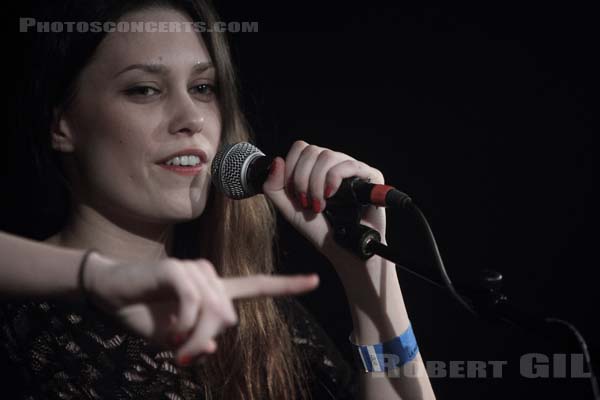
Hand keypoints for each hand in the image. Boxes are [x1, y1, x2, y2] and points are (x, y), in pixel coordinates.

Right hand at [83, 252, 318, 364]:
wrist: (110, 293)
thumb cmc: (145, 315)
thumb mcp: (173, 340)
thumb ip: (196, 343)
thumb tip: (211, 346)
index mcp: (215, 290)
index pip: (257, 286)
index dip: (287, 286)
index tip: (314, 280)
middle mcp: (210, 276)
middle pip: (229, 317)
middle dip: (205, 341)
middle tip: (182, 354)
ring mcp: (195, 270)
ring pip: (214, 314)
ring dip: (191, 337)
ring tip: (171, 339)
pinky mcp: (179, 270)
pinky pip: (194, 306)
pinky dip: (181, 325)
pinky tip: (166, 326)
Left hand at [262, 140, 386, 265]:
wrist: (342, 248)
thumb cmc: (318, 229)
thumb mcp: (288, 209)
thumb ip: (274, 187)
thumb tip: (277, 160)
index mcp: (316, 167)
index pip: (300, 148)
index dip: (291, 168)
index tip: (294, 193)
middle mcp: (334, 163)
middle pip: (311, 151)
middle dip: (302, 179)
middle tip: (306, 202)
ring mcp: (352, 167)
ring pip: (327, 156)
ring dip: (317, 183)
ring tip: (319, 204)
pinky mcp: (370, 175)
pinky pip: (348, 165)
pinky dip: (334, 179)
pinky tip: (331, 196)